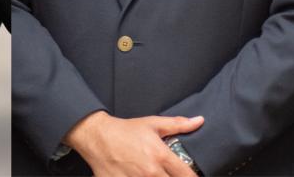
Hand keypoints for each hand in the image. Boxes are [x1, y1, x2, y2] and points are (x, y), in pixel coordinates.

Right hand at [65, 111, 202, 176]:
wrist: (95, 135)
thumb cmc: (124, 130)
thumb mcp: (152, 124)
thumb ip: (177, 124)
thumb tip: (198, 121)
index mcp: (161, 156)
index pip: (188, 176)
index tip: (190, 176)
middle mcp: (151, 172)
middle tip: (167, 172)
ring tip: (151, 173)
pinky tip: (137, 175)